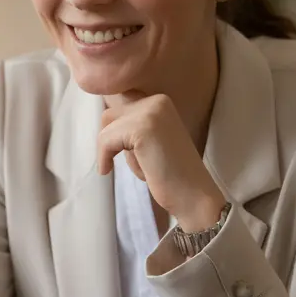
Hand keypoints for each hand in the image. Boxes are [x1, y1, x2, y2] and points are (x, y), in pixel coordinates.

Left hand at [98, 93, 225, 231]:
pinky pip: (105, 140)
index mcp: (159, 101)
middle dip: (113, 141)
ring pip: (106, 127)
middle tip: (136, 161)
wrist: (193, 195)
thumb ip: (131, 125)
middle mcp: (156, 101)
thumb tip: (102, 116)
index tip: (122, 152)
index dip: (115, 133)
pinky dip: (104, 158)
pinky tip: (109, 170)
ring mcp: (150, 112)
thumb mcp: (149, 139)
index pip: (119, 107)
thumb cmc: (169, 173)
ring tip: (140, 166)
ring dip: (113, 151)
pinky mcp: (142, 128)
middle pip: (109, 115)